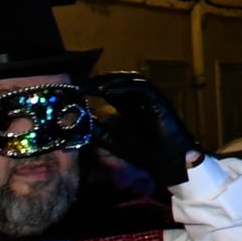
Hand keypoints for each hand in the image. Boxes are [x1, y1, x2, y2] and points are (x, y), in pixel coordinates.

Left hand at [86, 73, 199, 187]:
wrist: (164, 161)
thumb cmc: (141, 151)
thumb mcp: (110, 139)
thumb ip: (95, 129)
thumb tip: (77, 122)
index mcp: (128, 105)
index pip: (110, 89)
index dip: (94, 87)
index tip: (77, 89)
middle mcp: (139, 98)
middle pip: (119, 80)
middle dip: (100, 80)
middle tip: (82, 83)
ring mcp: (150, 97)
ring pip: (131, 79)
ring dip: (112, 80)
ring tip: (93, 84)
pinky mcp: (159, 100)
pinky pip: (142, 88)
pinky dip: (125, 87)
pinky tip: (108, 90)